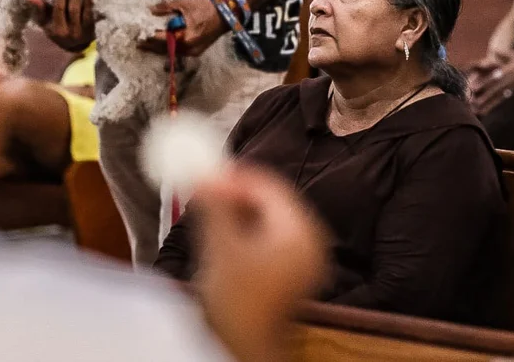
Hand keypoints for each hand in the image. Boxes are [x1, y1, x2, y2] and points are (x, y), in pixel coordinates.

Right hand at [24, 0, 95, 51]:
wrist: (76, 47)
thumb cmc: (57, 31)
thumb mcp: (46, 23)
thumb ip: (39, 8)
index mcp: (56, 29)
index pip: (58, 7)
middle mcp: (69, 31)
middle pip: (71, 7)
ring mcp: (81, 31)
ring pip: (80, 9)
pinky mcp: (91, 29)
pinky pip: (90, 12)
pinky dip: (88, 1)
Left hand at [138, 0, 227, 56]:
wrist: (226, 14)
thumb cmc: (206, 7)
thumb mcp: (184, 3)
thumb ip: (166, 7)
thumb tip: (150, 10)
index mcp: (185, 37)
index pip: (162, 39)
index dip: (149, 37)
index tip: (138, 35)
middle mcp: (188, 48)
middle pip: (165, 50)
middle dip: (151, 47)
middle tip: (139, 45)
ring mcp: (193, 52)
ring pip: (172, 52)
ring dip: (160, 49)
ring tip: (147, 46)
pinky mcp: (197, 51)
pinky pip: (179, 52)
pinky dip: (170, 48)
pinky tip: (163, 46)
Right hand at [193, 167, 327, 361]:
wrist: (247, 352)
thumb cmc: (239, 307)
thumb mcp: (222, 249)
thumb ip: (214, 206)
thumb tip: (201, 170)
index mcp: (302, 234)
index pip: (271, 187)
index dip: (238, 176)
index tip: (207, 170)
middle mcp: (312, 243)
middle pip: (271, 202)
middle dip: (237, 194)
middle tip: (205, 190)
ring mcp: (305, 260)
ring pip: (269, 220)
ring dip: (239, 213)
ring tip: (210, 215)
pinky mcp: (294, 273)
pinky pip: (271, 239)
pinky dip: (248, 232)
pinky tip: (225, 238)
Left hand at [468, 50, 513, 115]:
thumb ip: (502, 53)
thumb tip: (492, 50)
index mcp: (508, 71)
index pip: (494, 78)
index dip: (483, 82)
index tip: (474, 87)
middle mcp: (509, 81)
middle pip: (494, 90)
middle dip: (483, 97)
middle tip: (472, 103)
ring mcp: (511, 87)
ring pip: (497, 97)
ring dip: (486, 104)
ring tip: (476, 111)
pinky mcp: (512, 91)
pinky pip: (501, 99)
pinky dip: (492, 105)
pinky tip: (484, 111)